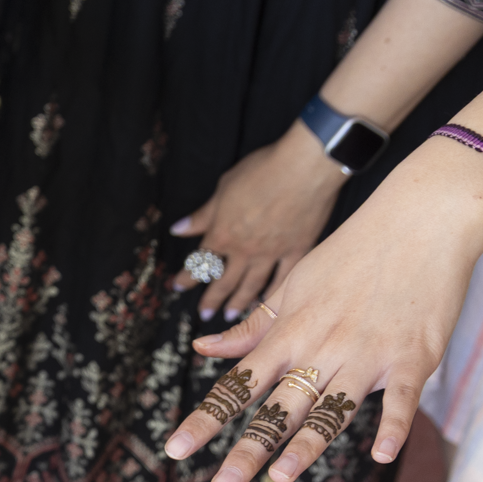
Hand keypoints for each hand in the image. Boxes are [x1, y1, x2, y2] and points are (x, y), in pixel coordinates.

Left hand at [161, 143, 482, 481]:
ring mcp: (368, 354)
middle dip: (247, 450)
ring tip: (278, 478)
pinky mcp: (414, 357)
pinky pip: (403, 400)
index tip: (175, 450)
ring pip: (331, 408)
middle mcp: (322, 348)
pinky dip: (394, 427)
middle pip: (277, 408)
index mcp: (290, 333)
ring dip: (306, 445)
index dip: (205, 419)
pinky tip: (381, 456)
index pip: (238, 385)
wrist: (422, 218)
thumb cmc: (354, 253)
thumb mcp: (294, 285)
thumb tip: (203, 346)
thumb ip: (253, 325)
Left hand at [167, 127, 342, 322]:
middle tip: (204, 314)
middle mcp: (245, 250)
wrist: (305, 167)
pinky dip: (274, 292)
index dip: (186, 276)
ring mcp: (272, 253)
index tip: (177, 286)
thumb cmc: (263, 170)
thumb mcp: (224, 189)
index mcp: (224, 234)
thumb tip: (179, 229)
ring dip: (239, 302)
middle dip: (211, 299)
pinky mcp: (297, 251)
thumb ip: (203, 215)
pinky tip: (269, 301)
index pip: (200, 261)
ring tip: (232, 314)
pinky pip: (283, 279)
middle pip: (223, 281)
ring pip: (252, 286)